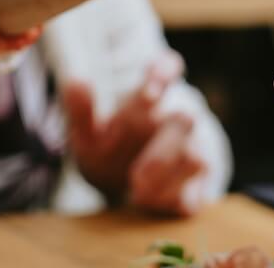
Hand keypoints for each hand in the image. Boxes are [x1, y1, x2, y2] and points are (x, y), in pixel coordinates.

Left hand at [64, 51, 211, 214]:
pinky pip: (193, 194)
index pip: (169, 69)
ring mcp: (192, 152)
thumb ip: (82, 110)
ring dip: (166, 178)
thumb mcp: (88, 133)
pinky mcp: (195, 187)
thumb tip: (77, 81)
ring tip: (136, 191)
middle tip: (137, 173)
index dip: (165, 74)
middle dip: (163, 145)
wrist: (125, 189)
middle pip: (185, 120)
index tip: (150, 92)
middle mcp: (178, 121)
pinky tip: (146, 203)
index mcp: (153, 99)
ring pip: (196, 158)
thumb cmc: (110, 151)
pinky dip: (171, 199)